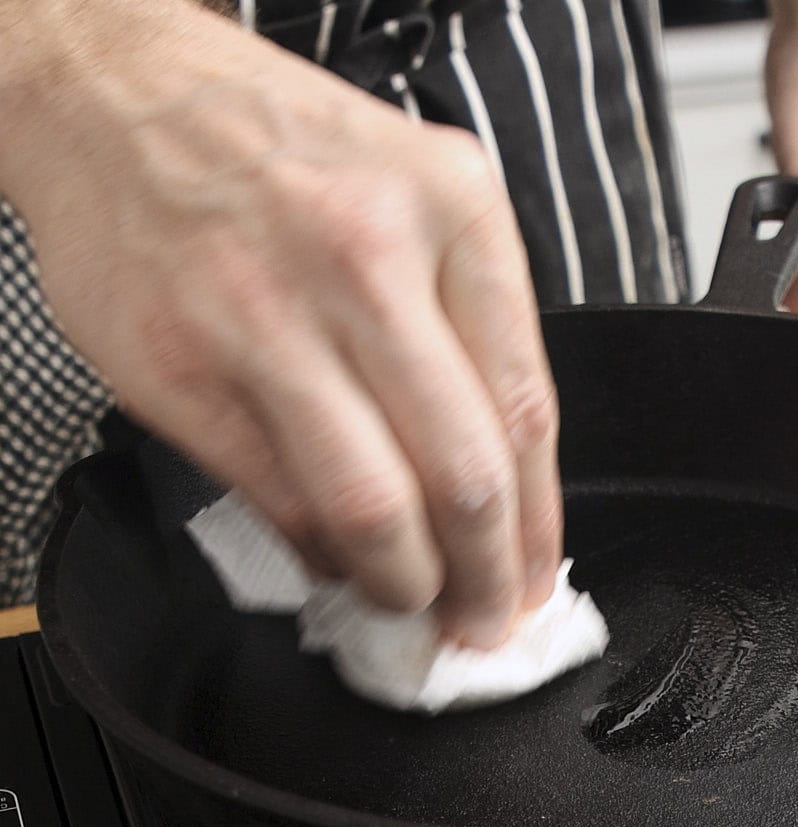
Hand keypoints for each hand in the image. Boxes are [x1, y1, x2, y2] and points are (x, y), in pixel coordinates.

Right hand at [0, 0, 560, 648]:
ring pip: (374, 508)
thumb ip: (469, 326)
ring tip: (411, 599)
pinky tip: (336, 557)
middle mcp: (367, 260)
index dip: (538, 522)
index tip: (534, 575)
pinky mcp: (183, 374)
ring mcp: (267, 319)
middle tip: (482, 617)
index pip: (526, 408)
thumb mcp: (417, 191)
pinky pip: (281, 504)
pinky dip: (321, 554)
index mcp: (452, 211)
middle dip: (484, 576)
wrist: (114, 93)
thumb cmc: (279, 149)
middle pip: (464, 474)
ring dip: (404, 583)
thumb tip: (498, 484)